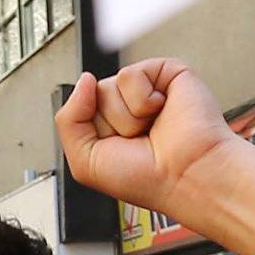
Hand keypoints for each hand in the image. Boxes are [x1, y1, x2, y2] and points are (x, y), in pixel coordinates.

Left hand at [55, 62, 238, 221]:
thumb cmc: (148, 179)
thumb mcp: (86, 163)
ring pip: (109, 85)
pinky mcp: (165, 74)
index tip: (120, 152)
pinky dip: (142, 100)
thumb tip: (85, 79)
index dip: (94, 133)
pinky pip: (130, 75)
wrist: (186, 177)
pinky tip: (161, 112)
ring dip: (128, 116)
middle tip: (139, 141)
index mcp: (111, 129)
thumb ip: (68, 120)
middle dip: (110, 124)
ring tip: (152, 129)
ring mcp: (146, 90)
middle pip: (93, 96)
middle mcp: (128, 108)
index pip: (79, 110)